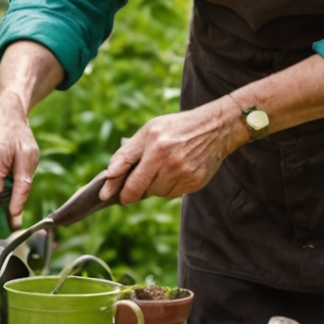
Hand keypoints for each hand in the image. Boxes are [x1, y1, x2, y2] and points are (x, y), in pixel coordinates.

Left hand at [90, 102, 243, 204]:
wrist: (215, 128)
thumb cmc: (176, 128)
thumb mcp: (149, 130)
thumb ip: (126, 153)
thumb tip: (108, 174)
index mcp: (156, 148)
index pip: (132, 181)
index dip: (118, 190)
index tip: (107, 195)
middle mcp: (171, 163)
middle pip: (144, 190)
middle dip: (137, 187)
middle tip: (138, 177)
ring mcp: (185, 175)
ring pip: (158, 194)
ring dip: (154, 186)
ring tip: (163, 167)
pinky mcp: (195, 183)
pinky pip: (173, 194)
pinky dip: (169, 187)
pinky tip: (175, 171)